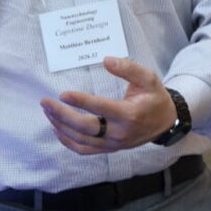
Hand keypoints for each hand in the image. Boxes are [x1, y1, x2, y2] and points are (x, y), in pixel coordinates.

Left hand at [39, 57, 176, 154]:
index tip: (62, 94)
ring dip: (60, 126)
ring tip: (47, 111)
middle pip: (85, 127)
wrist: (165, 123)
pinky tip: (56, 128)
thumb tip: (106, 60)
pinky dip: (67, 142)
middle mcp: (120, 133)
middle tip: (45, 102)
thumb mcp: (149, 79)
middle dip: (62, 115)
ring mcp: (113, 144)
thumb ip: (128, 68)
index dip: (81, 101)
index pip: (101, 108)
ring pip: (81, 140)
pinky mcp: (108, 149)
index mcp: (130, 114)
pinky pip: (84, 149)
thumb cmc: (154, 98)